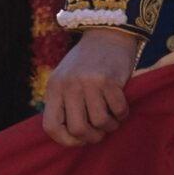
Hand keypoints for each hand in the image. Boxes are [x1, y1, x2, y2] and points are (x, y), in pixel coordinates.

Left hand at [42, 28, 139, 146]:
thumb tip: (73, 136)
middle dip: (93, 137)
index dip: (66, 141)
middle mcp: (69, 85)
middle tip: (100, 132)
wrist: (107, 33)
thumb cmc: (87, 62)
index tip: (79, 140)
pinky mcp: (110, 80)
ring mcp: (89, 82)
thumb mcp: (66, 78)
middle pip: (78, 129)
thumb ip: (65, 103)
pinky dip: (122, 114)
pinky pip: (118, 111)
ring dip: (110, 126)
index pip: (51, 127)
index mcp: (54, 87)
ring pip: (100, 122)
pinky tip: (121, 108)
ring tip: (112, 119)